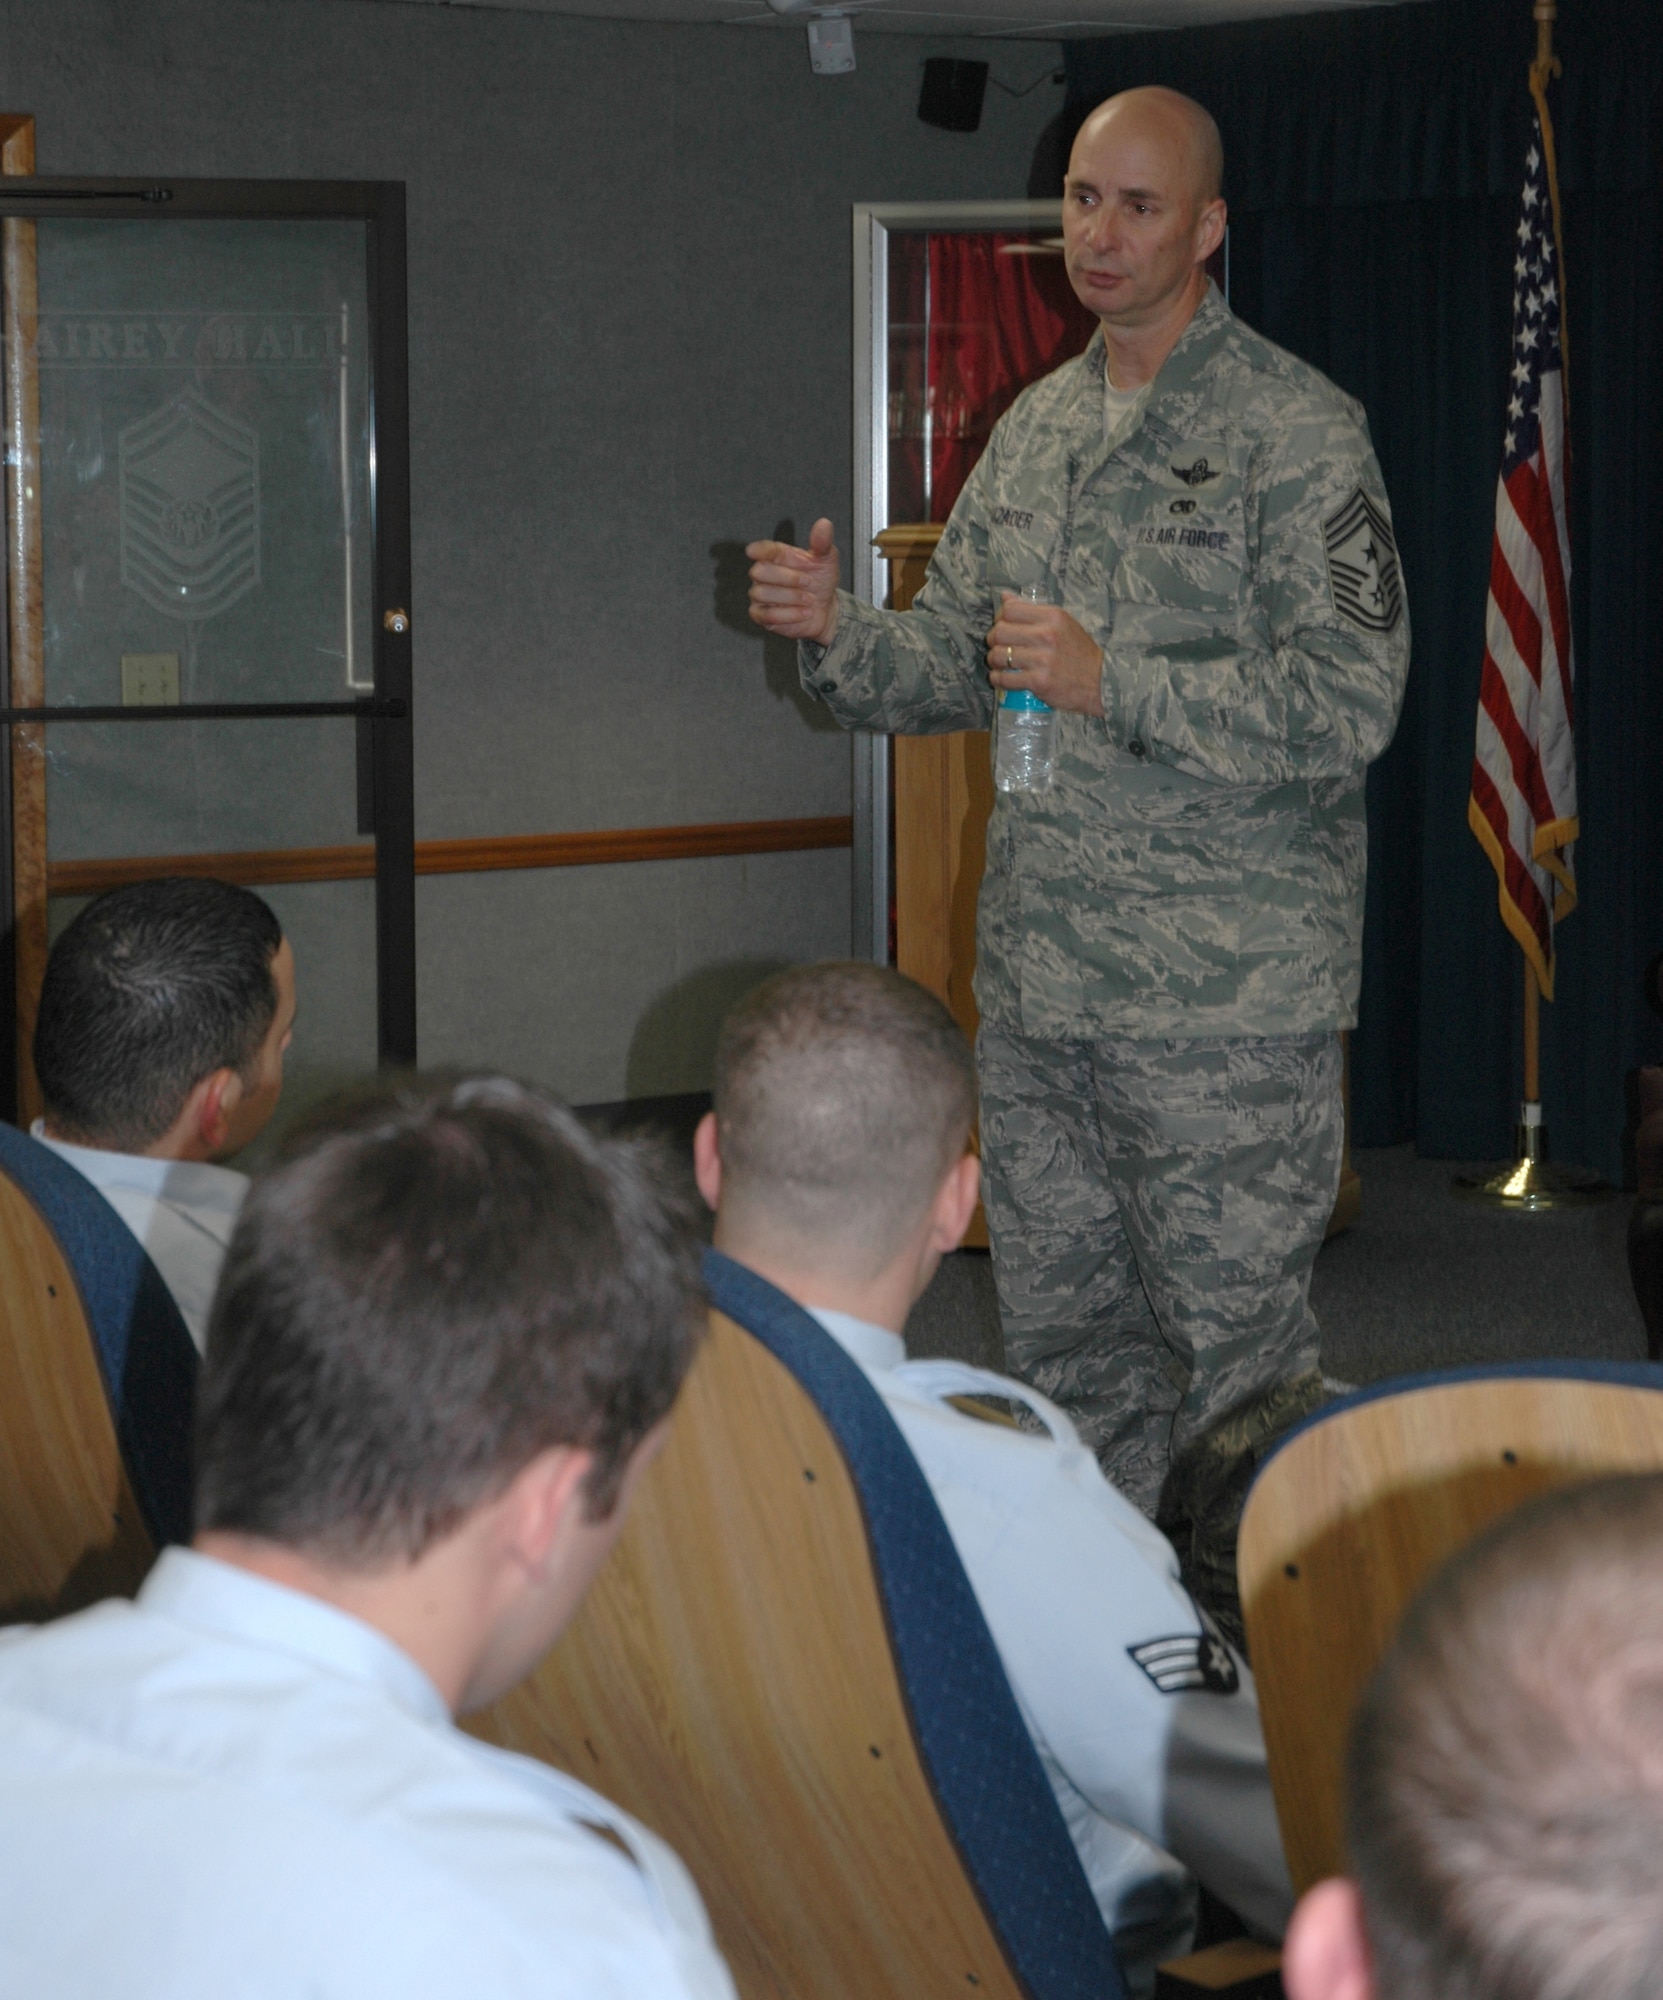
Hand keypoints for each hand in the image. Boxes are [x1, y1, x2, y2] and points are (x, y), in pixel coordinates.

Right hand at [747, 517, 840, 645]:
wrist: (825, 609)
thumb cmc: (820, 581)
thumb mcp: (826, 560)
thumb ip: (823, 543)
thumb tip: (824, 524)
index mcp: (778, 556)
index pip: (763, 549)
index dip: (758, 550)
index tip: (753, 551)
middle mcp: (765, 573)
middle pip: (759, 571)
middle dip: (787, 578)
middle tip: (809, 582)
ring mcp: (760, 594)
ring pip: (762, 593)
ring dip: (791, 598)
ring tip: (810, 599)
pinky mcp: (760, 615)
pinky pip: (766, 615)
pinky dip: (789, 615)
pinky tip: (805, 612)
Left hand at [987, 593, 1104, 716]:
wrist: (1100, 681)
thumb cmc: (1079, 651)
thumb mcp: (1063, 623)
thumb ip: (1034, 611)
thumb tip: (1005, 597)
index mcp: (1053, 617)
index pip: (1010, 610)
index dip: (1000, 618)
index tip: (1002, 626)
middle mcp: (1047, 636)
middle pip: (1000, 632)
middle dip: (993, 640)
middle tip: (997, 646)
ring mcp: (1043, 660)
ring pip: (1000, 656)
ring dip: (994, 661)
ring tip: (999, 663)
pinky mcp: (1039, 682)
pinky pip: (1006, 679)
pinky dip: (998, 679)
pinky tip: (1000, 678)